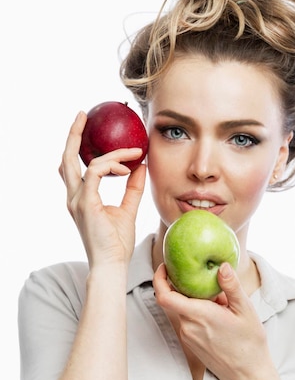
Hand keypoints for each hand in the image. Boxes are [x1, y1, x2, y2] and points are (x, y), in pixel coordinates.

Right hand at [59, 111, 145, 267]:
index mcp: (81, 198)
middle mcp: (74, 197)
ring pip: (82, 162)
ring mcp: (78, 200)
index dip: (79, 147)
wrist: (112, 264)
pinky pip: (96, 172)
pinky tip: (127, 168)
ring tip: (132, 151)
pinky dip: (112, 165)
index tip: (93, 132)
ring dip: (109, 152)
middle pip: (67, 158)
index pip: (74, 167)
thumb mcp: (129, 209)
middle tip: (82, 115)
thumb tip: (141, 166)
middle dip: (73, 134)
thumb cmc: (117, 243)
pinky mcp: (86, 203)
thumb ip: (133, 188)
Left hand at [153, 261, 272, 379]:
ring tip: (222, 304)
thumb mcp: (245, 310)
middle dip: (190, 287)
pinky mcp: (190, 343)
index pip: (165, 296)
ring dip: (197, 301)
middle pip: (176, 298)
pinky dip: (199, 313)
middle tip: (211, 283)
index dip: (159, 278)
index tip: (165, 266)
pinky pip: (189, 320)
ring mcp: (187, 336)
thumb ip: (231, 287)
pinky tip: (220, 317)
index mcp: (199, 315)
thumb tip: (223, 266)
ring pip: (184, 309)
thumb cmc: (249, 343)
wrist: (247, 376)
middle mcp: (188, 326)